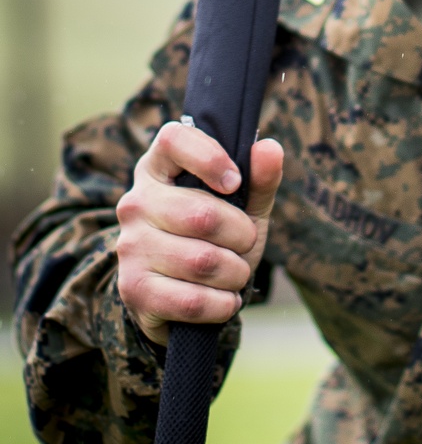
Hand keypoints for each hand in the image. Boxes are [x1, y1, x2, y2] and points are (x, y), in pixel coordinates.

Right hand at [116, 121, 283, 345]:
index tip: (235, 183)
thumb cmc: (215, 240)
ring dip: (235, 273)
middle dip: (241, 236)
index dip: (211, 158)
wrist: (181, 298)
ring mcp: (130, 246)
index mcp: (158, 169)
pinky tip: (223, 299)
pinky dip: (222, 304)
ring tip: (233, 274)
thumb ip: (259, 179)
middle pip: (203, 214)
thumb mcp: (243, 207)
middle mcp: (135, 203)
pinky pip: (192, 300)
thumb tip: (270, 147)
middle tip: (243, 244)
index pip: (174, 139)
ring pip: (203, 261)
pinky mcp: (133, 289)